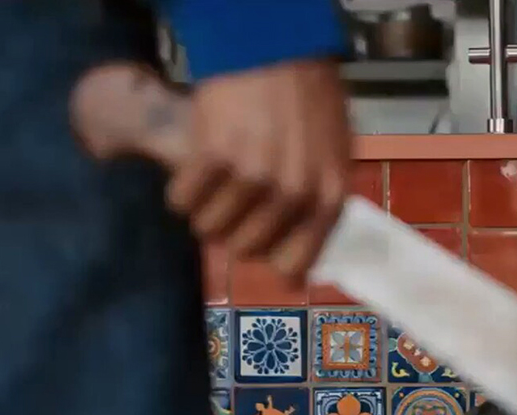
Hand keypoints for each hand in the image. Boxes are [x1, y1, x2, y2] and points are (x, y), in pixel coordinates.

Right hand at [167, 59, 351, 286]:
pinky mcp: (213, 157)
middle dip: (233, 231)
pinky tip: (196, 167)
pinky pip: (182, 201)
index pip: (293, 267)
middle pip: (245, 250)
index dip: (271, 261)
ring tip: (215, 182)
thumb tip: (298, 256)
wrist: (276, 45)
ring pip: (208, 230)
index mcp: (328, 198)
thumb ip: (318, 204)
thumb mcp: (334, 156)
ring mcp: (253, 178)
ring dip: (204, 210)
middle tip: (233, 202)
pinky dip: (181, 190)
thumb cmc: (309, 100)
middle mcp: (293, 195)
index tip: (262, 248)